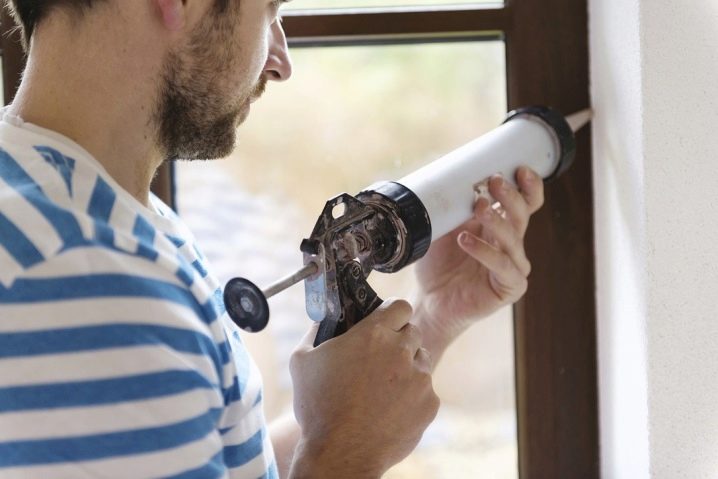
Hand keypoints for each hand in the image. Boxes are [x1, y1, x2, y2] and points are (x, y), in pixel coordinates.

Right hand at [288, 299, 439, 478]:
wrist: (340, 454)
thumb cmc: (318, 406)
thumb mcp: (302, 360)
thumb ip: (315, 330)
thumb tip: (324, 317)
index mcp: (373, 333)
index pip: (399, 306)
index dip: (392, 313)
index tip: (384, 323)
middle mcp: (401, 351)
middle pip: (412, 332)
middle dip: (398, 341)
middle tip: (379, 359)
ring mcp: (419, 378)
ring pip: (421, 361)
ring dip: (407, 368)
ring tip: (382, 389)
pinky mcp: (430, 404)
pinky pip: (426, 391)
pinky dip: (412, 397)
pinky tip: (390, 410)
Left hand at [413, 167, 544, 358]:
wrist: (429, 299)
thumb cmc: (438, 263)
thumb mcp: (442, 228)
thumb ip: (452, 206)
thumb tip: (450, 176)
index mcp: (501, 226)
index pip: (526, 202)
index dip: (529, 186)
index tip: (520, 168)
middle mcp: (512, 244)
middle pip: (522, 215)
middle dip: (510, 196)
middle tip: (494, 181)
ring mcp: (513, 266)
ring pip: (514, 238)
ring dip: (497, 220)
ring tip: (479, 207)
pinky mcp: (510, 287)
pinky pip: (503, 266)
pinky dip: (485, 251)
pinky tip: (466, 240)